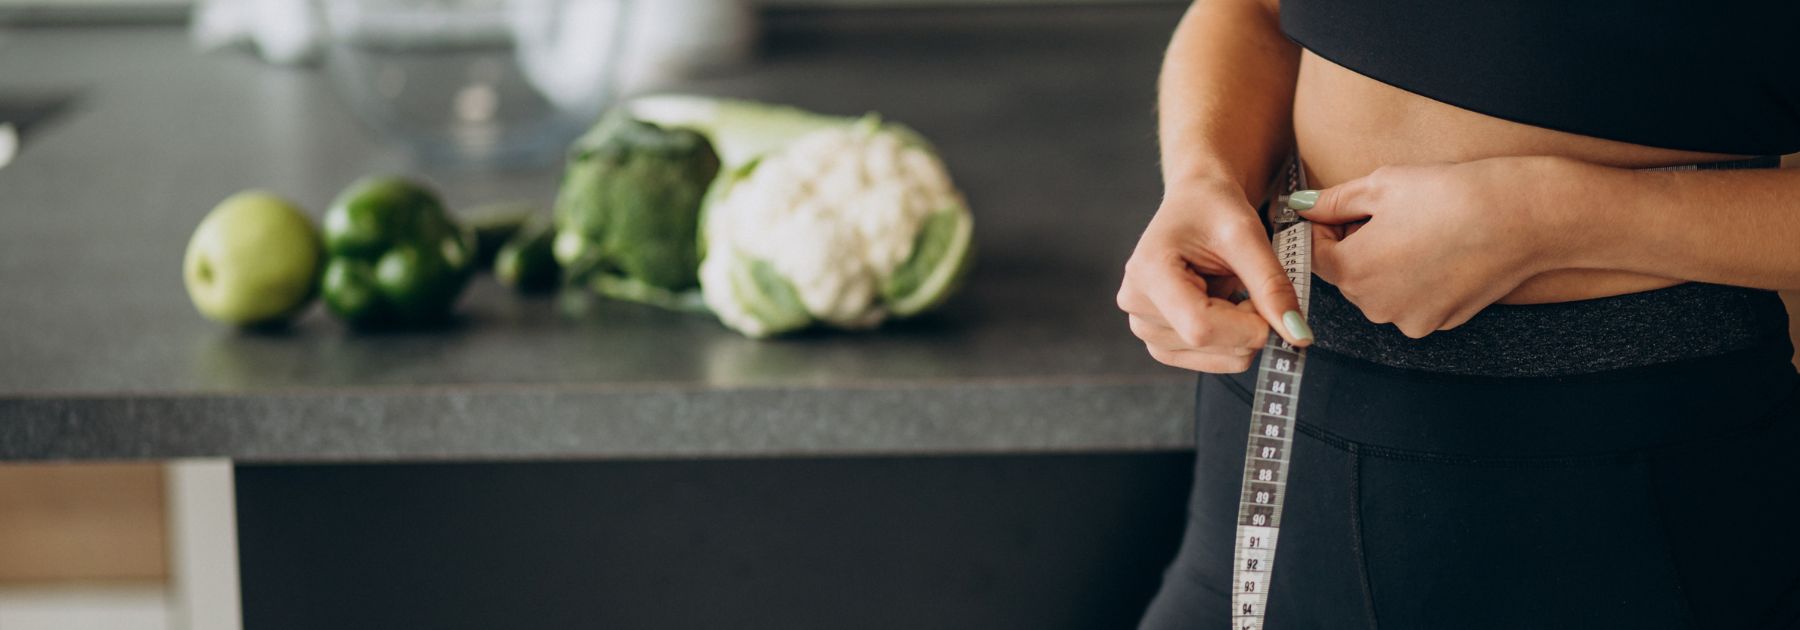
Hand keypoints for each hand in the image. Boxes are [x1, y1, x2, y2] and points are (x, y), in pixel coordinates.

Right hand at [1118, 180, 1312, 373]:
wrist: (1195, 202)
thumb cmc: (1213, 207)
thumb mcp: (1247, 234)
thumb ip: (1272, 285)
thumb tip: (1299, 336)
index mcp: (1148, 273)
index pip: (1200, 328)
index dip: (1248, 328)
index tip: (1275, 307)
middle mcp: (1137, 306)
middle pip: (1210, 345)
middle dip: (1249, 324)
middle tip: (1247, 282)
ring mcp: (1145, 328)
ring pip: (1219, 359)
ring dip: (1242, 331)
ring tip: (1230, 289)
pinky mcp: (1160, 343)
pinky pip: (1213, 361)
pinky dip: (1233, 339)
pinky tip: (1224, 305)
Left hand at [1295, 157, 1570, 337]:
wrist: (1523, 217)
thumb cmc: (1449, 194)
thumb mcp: (1381, 185)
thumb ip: (1333, 202)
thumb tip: (1302, 207)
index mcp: (1350, 271)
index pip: (1314, 254)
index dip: (1327, 227)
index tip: (1348, 208)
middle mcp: (1374, 306)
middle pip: (1348, 275)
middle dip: (1358, 246)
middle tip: (1392, 214)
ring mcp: (1409, 319)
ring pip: (1381, 290)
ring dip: (1388, 264)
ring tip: (1422, 230)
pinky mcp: (1441, 322)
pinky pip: (1414, 300)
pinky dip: (1419, 280)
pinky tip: (1444, 251)